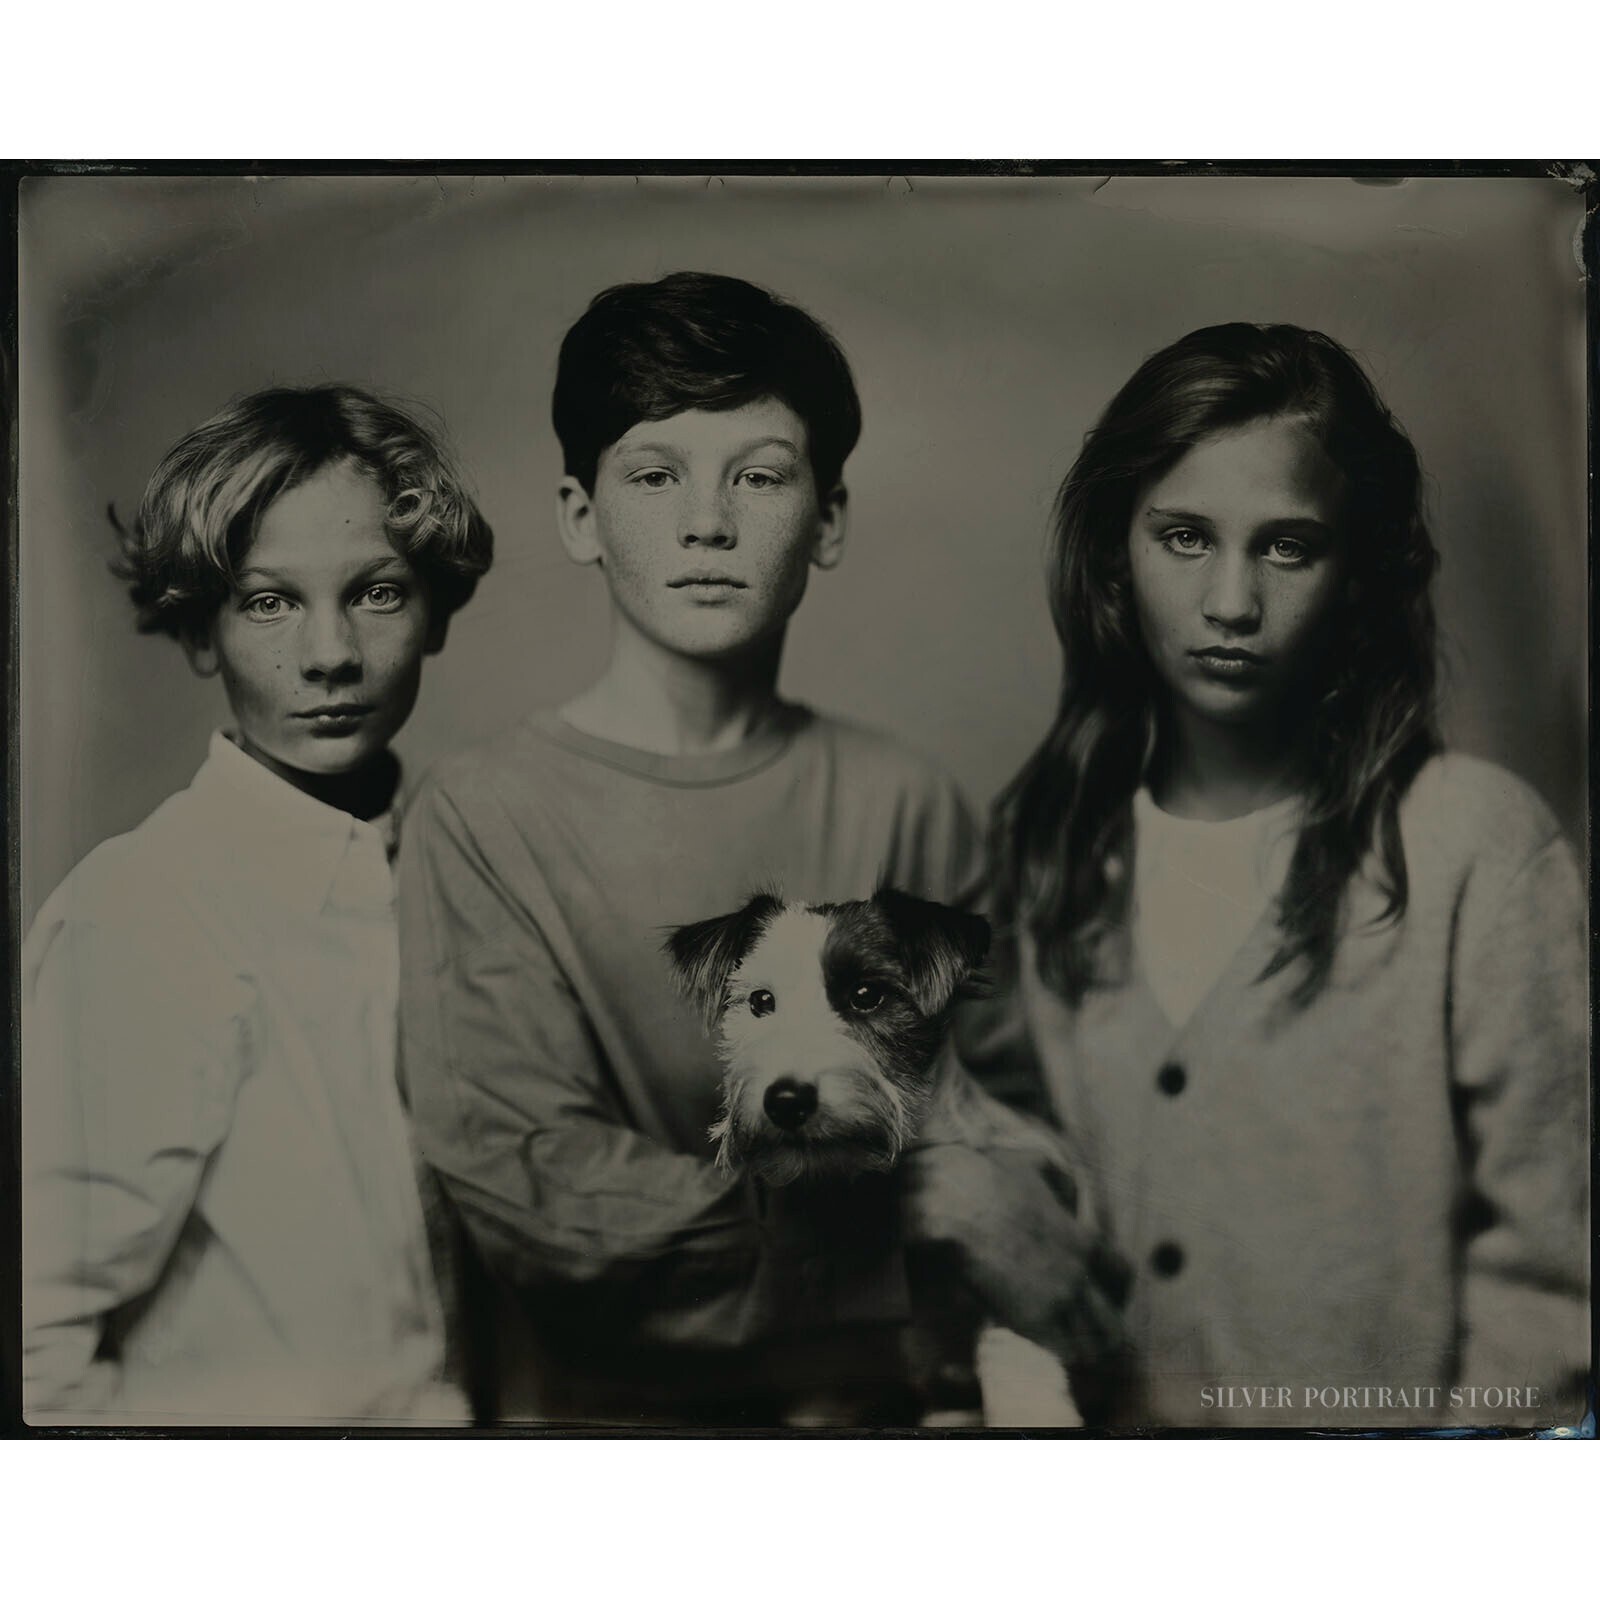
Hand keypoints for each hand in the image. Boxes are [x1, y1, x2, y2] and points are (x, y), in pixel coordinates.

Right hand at [898, 1142, 1126, 1370]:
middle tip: (1083, 1330)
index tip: (1101, 1292)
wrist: (957, 1203)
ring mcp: (1056, 1300)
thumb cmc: (989, 1178)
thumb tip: (1068, 1195)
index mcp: (1085, 1239)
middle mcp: (1078, 1275)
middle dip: (1100, 1329)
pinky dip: (1051, 1351)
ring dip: (1076, 1346)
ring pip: (1087, 1345)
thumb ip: (1061, 1182)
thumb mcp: (1036, 1165)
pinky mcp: (1028, 1318)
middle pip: (1111, 1324)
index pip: (1122, 1276)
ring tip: (1060, 1343)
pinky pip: (1056, 1350)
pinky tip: (1037, 1342)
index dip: (1115, 1287)